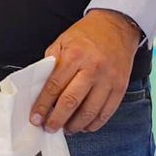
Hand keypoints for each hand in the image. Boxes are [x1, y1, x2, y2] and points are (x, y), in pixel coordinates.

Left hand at [31, 10, 142, 133]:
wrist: (117, 26)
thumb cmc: (86, 35)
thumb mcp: (62, 42)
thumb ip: (51, 64)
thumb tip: (40, 88)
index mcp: (74, 56)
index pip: (54, 86)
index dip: (43, 105)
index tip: (35, 118)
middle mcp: (92, 69)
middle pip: (71, 101)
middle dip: (57, 119)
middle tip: (49, 128)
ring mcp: (108, 79)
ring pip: (90, 111)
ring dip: (76, 125)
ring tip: (66, 129)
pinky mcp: (120, 86)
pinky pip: (107, 111)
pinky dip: (95, 123)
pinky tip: (85, 126)